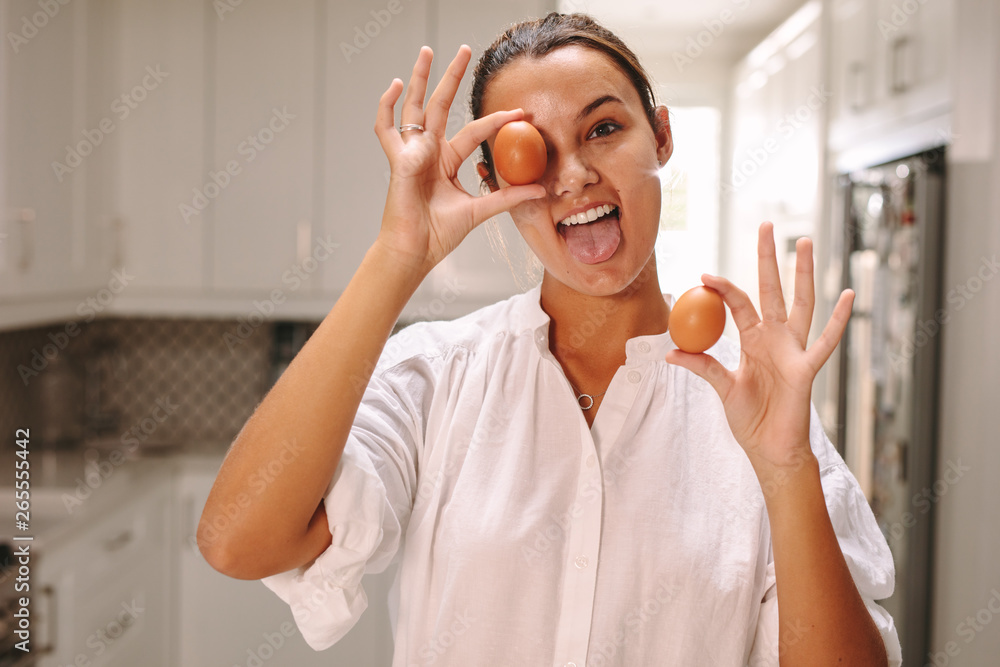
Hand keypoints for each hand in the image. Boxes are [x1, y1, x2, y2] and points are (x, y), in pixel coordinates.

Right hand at [373, 45, 545, 275]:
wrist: (415, 251)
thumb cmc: (438, 234)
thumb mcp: (480, 211)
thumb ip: (506, 197)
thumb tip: (540, 190)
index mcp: (447, 161)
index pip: (475, 131)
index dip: (498, 120)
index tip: (522, 113)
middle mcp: (428, 152)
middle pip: (441, 105)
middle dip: (453, 77)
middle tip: (465, 49)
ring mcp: (411, 153)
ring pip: (415, 107)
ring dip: (420, 78)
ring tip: (426, 51)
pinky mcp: (398, 161)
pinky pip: (386, 129)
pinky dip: (387, 106)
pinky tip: (395, 86)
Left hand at [664, 222, 854, 475]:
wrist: (770, 449)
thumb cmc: (750, 418)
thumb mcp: (721, 388)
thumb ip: (701, 366)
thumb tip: (670, 354)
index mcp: (752, 340)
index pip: (738, 303)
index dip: (723, 288)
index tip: (704, 274)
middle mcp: (775, 338)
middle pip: (772, 289)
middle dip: (768, 258)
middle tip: (766, 225)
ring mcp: (793, 350)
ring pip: (801, 304)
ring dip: (802, 274)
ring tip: (803, 242)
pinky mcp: (807, 369)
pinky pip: (825, 342)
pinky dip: (838, 321)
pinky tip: (847, 295)